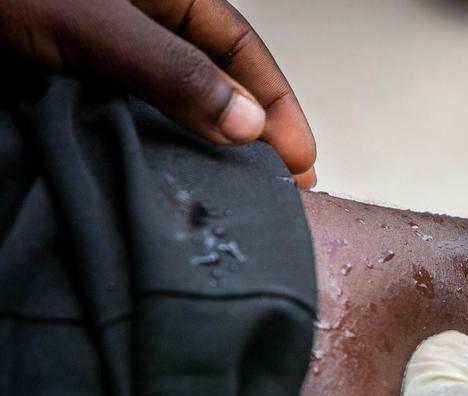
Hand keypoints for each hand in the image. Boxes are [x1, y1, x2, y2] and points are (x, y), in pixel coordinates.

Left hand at [1, 0, 315, 186]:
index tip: (300, 164)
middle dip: (250, 134)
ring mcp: (97, 56)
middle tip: (276, 192)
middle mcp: (133, 22)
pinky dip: (144, 157)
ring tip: (228, 196)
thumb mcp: (95, 23)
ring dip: (200, 152)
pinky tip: (158, 185)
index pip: (240, 48)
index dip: (277, 104)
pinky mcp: (61, 88)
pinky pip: (119, 126)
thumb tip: (247, 125)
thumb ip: (173, 71)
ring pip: (169, 109)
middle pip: (214, 79)